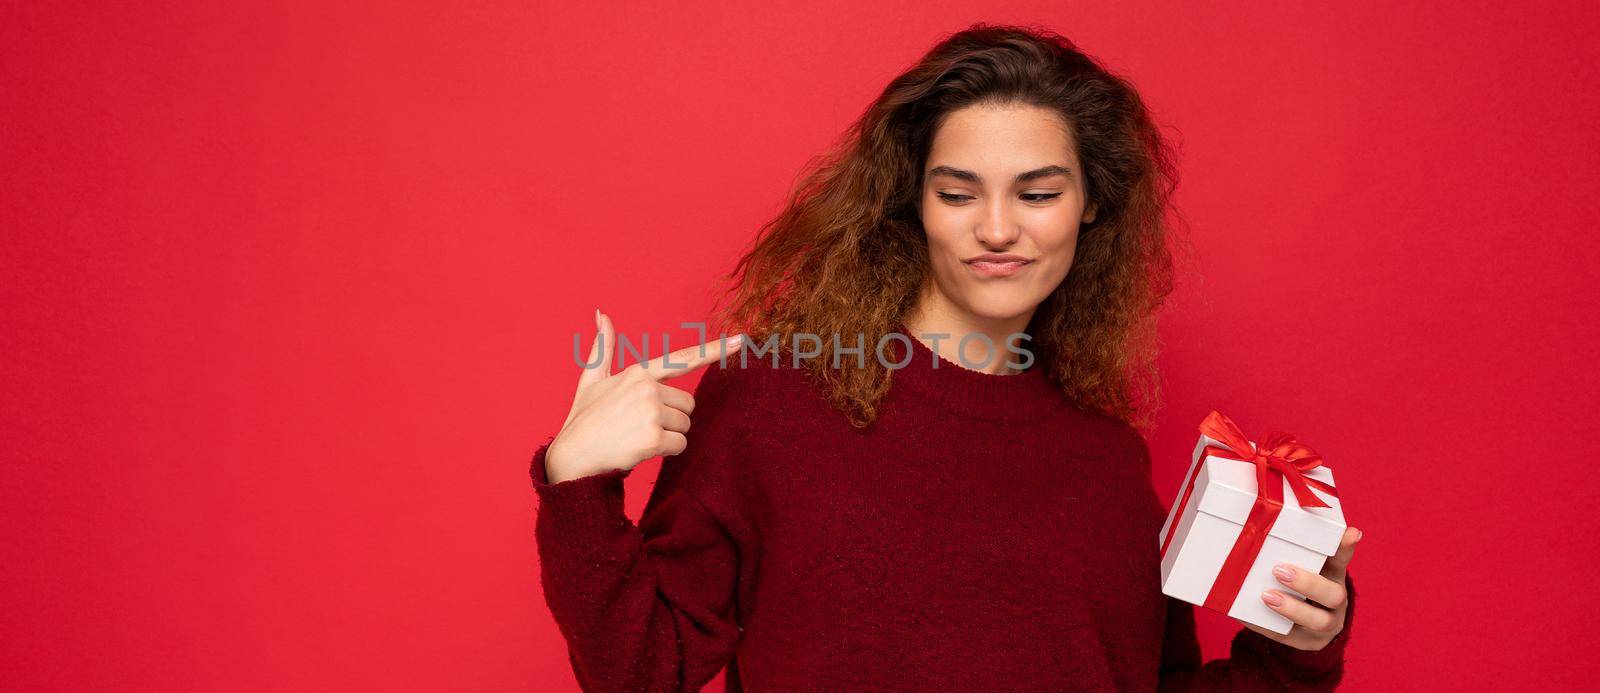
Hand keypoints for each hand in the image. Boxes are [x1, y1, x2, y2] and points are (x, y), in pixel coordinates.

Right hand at [544, 309, 744, 483]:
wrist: (572, 458)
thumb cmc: (584, 419)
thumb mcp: (592, 380)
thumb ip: (602, 348)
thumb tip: (602, 314)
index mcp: (638, 372)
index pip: (682, 359)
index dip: (713, 351)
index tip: (740, 341)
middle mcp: (647, 387)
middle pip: (688, 405)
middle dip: (672, 418)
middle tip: (640, 426)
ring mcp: (651, 411)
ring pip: (685, 426)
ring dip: (668, 436)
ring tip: (637, 437)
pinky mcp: (653, 437)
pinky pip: (680, 445)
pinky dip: (666, 452)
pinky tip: (640, 450)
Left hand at [1244, 525, 1361, 650]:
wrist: (1300, 626)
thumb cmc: (1295, 584)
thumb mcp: (1300, 565)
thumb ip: (1292, 546)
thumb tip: (1267, 510)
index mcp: (1333, 577)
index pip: (1341, 560)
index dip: (1345, 548)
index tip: (1352, 532)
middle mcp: (1335, 602)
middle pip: (1333, 595)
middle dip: (1308, 583)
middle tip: (1280, 571)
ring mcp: (1324, 625)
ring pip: (1319, 622)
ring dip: (1292, 608)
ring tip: (1266, 596)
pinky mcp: (1306, 642)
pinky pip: (1288, 637)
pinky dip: (1267, 626)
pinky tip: (1248, 616)